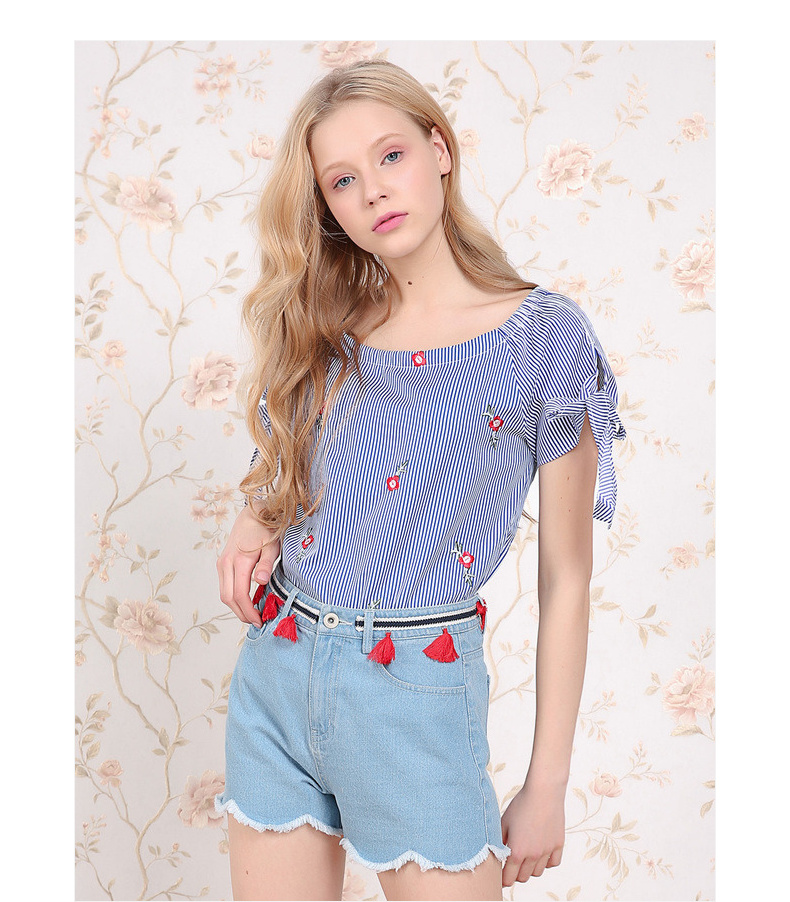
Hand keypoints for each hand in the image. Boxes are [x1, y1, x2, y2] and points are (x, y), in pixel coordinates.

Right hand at [217, 505, 280, 626]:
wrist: (253, 514)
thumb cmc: (266, 530)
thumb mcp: (272, 546)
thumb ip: (265, 564)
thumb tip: (259, 582)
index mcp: (239, 560)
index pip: (240, 595)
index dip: (248, 611)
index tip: (259, 621)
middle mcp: (226, 563)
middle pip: (228, 598)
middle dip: (241, 613)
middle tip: (256, 622)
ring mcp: (222, 563)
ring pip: (224, 594)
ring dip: (236, 607)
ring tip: (252, 614)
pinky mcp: (222, 563)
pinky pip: (225, 586)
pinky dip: (234, 597)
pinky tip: (246, 601)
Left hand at [500, 780, 565, 887]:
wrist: (543, 792)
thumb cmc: (521, 804)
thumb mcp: (504, 822)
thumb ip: (500, 842)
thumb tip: (497, 855)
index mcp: (517, 851)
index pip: (508, 878)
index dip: (503, 879)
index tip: (501, 878)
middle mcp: (533, 855)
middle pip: (523, 877)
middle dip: (516, 873)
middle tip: (512, 864)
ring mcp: (547, 851)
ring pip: (537, 872)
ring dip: (530, 868)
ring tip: (526, 855)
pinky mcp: (558, 845)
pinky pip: (552, 863)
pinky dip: (546, 862)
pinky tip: (540, 852)